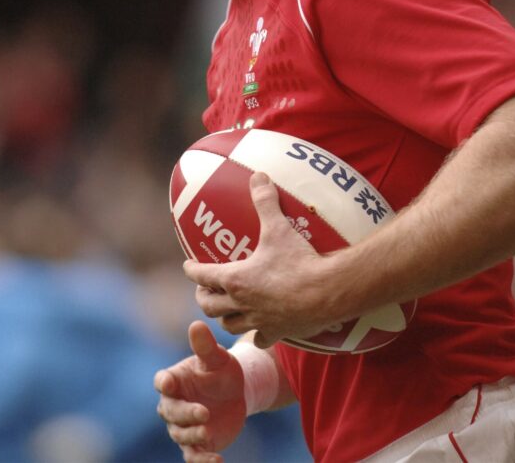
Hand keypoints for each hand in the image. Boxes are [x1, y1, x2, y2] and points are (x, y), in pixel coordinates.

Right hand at [155, 321, 245, 462]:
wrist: (237, 391)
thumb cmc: (221, 370)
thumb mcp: (217, 357)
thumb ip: (206, 345)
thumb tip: (197, 324)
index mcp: (174, 380)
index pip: (162, 381)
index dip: (164, 383)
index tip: (167, 383)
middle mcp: (173, 405)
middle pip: (171, 412)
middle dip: (185, 414)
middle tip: (204, 413)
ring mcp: (184, 426)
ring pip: (181, 434)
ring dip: (193, 435)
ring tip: (208, 433)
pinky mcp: (197, 443)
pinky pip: (194, 455)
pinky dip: (203, 461)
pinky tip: (217, 461)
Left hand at [184, 172, 347, 347]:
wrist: (327, 292)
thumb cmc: (298, 261)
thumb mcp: (279, 228)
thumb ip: (265, 202)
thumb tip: (258, 176)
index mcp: (235, 279)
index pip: (202, 275)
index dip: (192, 270)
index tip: (187, 265)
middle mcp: (241, 303)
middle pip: (210, 306)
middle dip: (203, 297)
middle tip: (205, 290)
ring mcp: (259, 320)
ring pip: (230, 325)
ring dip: (225, 317)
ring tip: (227, 310)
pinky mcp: (278, 332)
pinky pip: (260, 338)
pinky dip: (256, 335)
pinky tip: (260, 331)